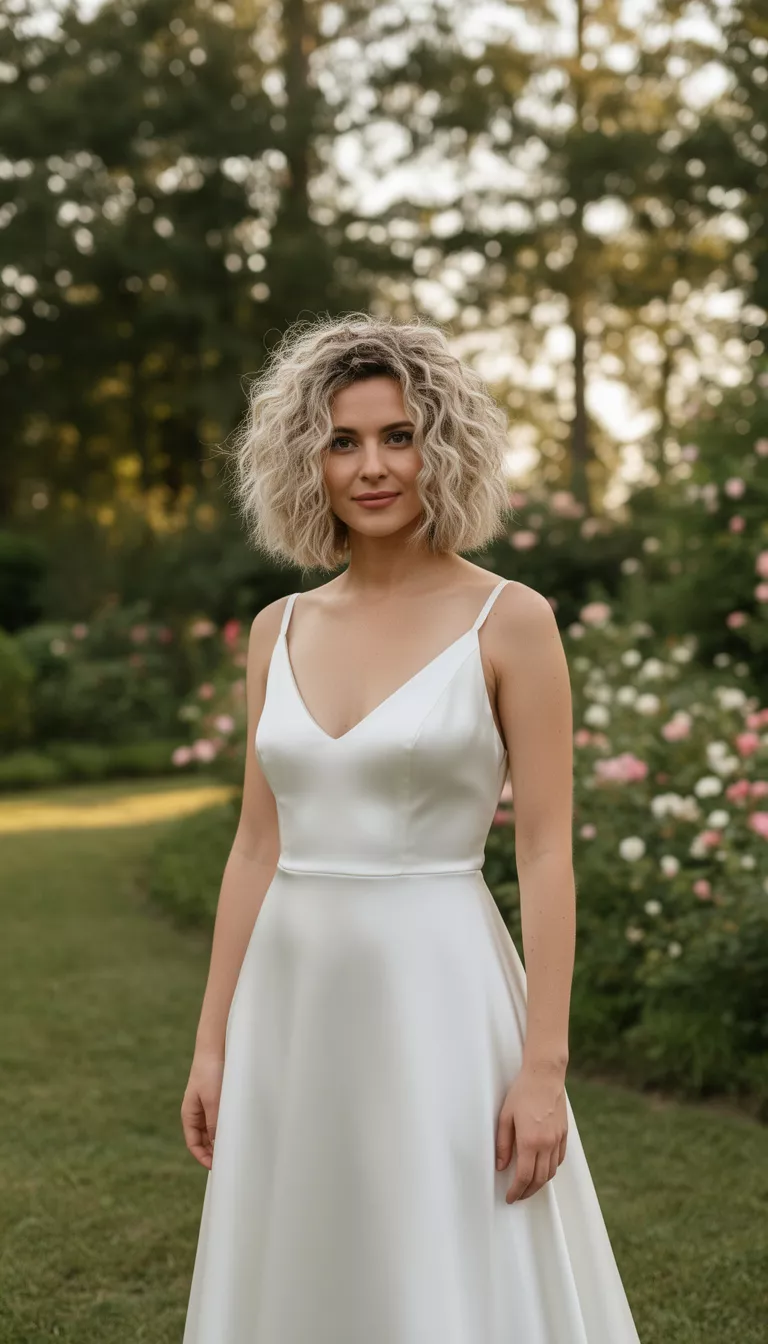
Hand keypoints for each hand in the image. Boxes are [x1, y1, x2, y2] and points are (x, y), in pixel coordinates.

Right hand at [181, 1049, 224, 1169]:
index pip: (193, 1144)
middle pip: (204, 1139)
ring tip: (236, 1148)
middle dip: (214, 1151)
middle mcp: (197, 1112)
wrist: (216, 1047)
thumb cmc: (210, 1073)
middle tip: (230, 1161)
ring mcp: (208, 1105)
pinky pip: (221, 1118)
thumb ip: (214, 1124)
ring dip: (222, 1139)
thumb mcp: (213, 1101)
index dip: (203, 1157)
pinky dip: (228, 1127)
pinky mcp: (219, 1098)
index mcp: (189, 1114)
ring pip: (214, 1130)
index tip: (217, 1167)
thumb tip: (217, 1146)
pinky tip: (239, 1130)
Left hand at [495, 1061, 567, 1202]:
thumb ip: (503, 1144)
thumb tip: (501, 1166)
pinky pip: (559, 1160)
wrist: (545, 1076)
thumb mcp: (505, 1116)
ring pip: (551, 1172)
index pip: (524, 1176)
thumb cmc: (522, 1093)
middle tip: (518, 1195)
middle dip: (528, 1191)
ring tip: (528, 1186)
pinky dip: (550, 1169)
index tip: (510, 1197)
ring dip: (539, 1183)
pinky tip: (542, 1169)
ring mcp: (557, 1139)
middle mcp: (547, 1143)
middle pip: (539, 1179)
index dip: (516, 1190)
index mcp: (530, 1140)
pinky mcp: (564, 1134)